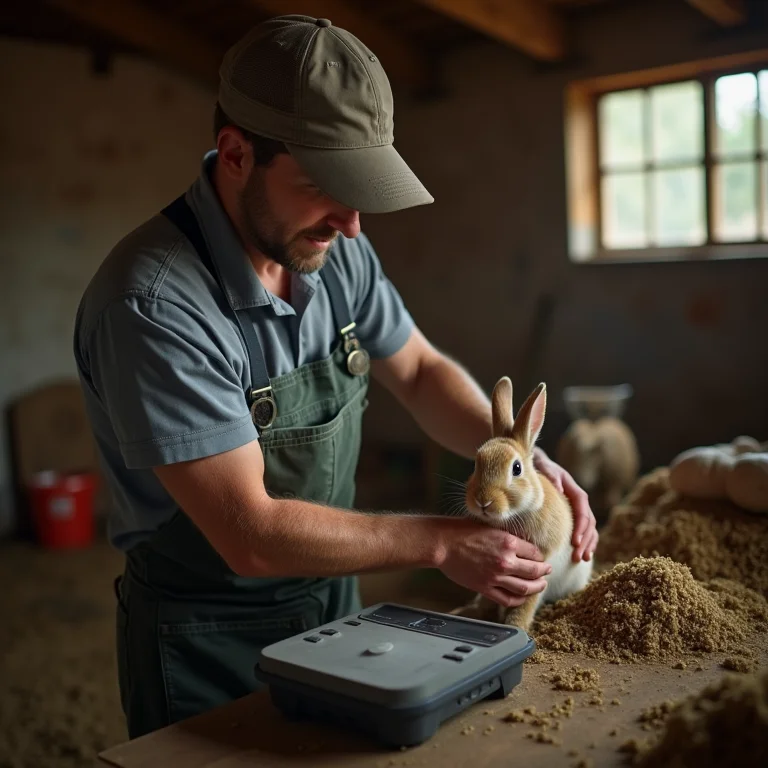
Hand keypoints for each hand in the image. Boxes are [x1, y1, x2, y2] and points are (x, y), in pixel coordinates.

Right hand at [437, 519, 552, 607]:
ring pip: (525, 588)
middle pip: (535, 572)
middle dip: (544, 572)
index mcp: (508, 543)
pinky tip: (523, 596)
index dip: (540, 556)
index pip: (535, 553)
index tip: (541, 558)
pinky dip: (519, 599)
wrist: (443, 544)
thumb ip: (508, 537)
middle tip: (547, 571)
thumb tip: (523, 545)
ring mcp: (496, 577)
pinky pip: (507, 599)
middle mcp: (505, 561)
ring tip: (541, 585)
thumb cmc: (462, 531)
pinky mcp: (485, 588)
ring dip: (537, 587)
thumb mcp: (491, 527)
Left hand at [533, 447, 596, 562]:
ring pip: (590, 530)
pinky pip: (586, 531)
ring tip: (582, 559)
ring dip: (588, 545)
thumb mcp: (546, 469)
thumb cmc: (542, 468)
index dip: (581, 528)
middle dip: (585, 541)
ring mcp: (580, 510)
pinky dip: (587, 543)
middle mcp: (581, 502)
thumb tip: (559, 489)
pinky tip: (584, 555)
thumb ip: (552, 477)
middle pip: (589, 524)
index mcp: (576, 492)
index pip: (583, 512)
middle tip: (577, 556)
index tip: (575, 542)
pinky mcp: (575, 517)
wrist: (541, 466)